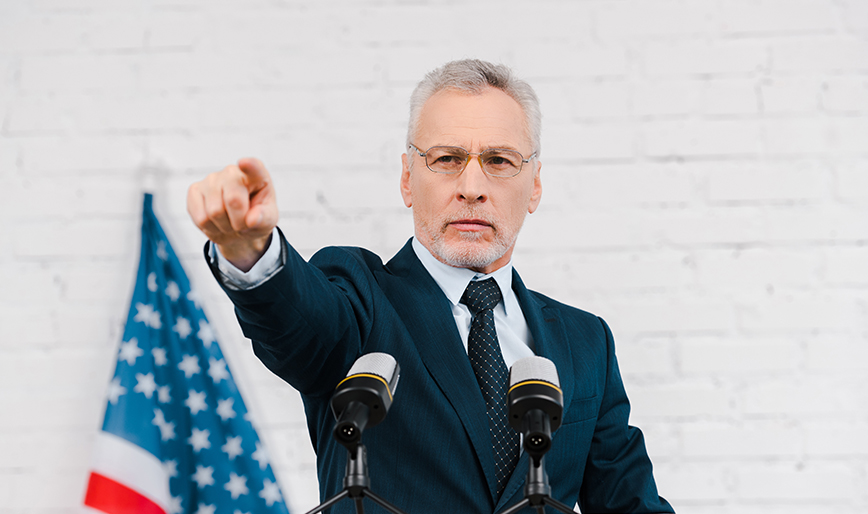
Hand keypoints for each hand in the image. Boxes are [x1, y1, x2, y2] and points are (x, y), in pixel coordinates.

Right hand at [187, 157, 277, 271]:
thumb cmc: (255, 218)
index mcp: (256, 176)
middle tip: (242, 224)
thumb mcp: (268, 220)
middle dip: (239, 221)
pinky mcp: (194, 190)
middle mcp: (232, 172)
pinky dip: (210, 228)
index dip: (249, 166)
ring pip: (214, 212)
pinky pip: (200, 218)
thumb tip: (252, 219)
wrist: (238, 228)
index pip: (254, 168)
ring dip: (224, 226)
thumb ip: (264, 218)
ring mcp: (211, 179)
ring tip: (230, 223)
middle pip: (233, 200)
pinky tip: (216, 222)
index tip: (244, 163)